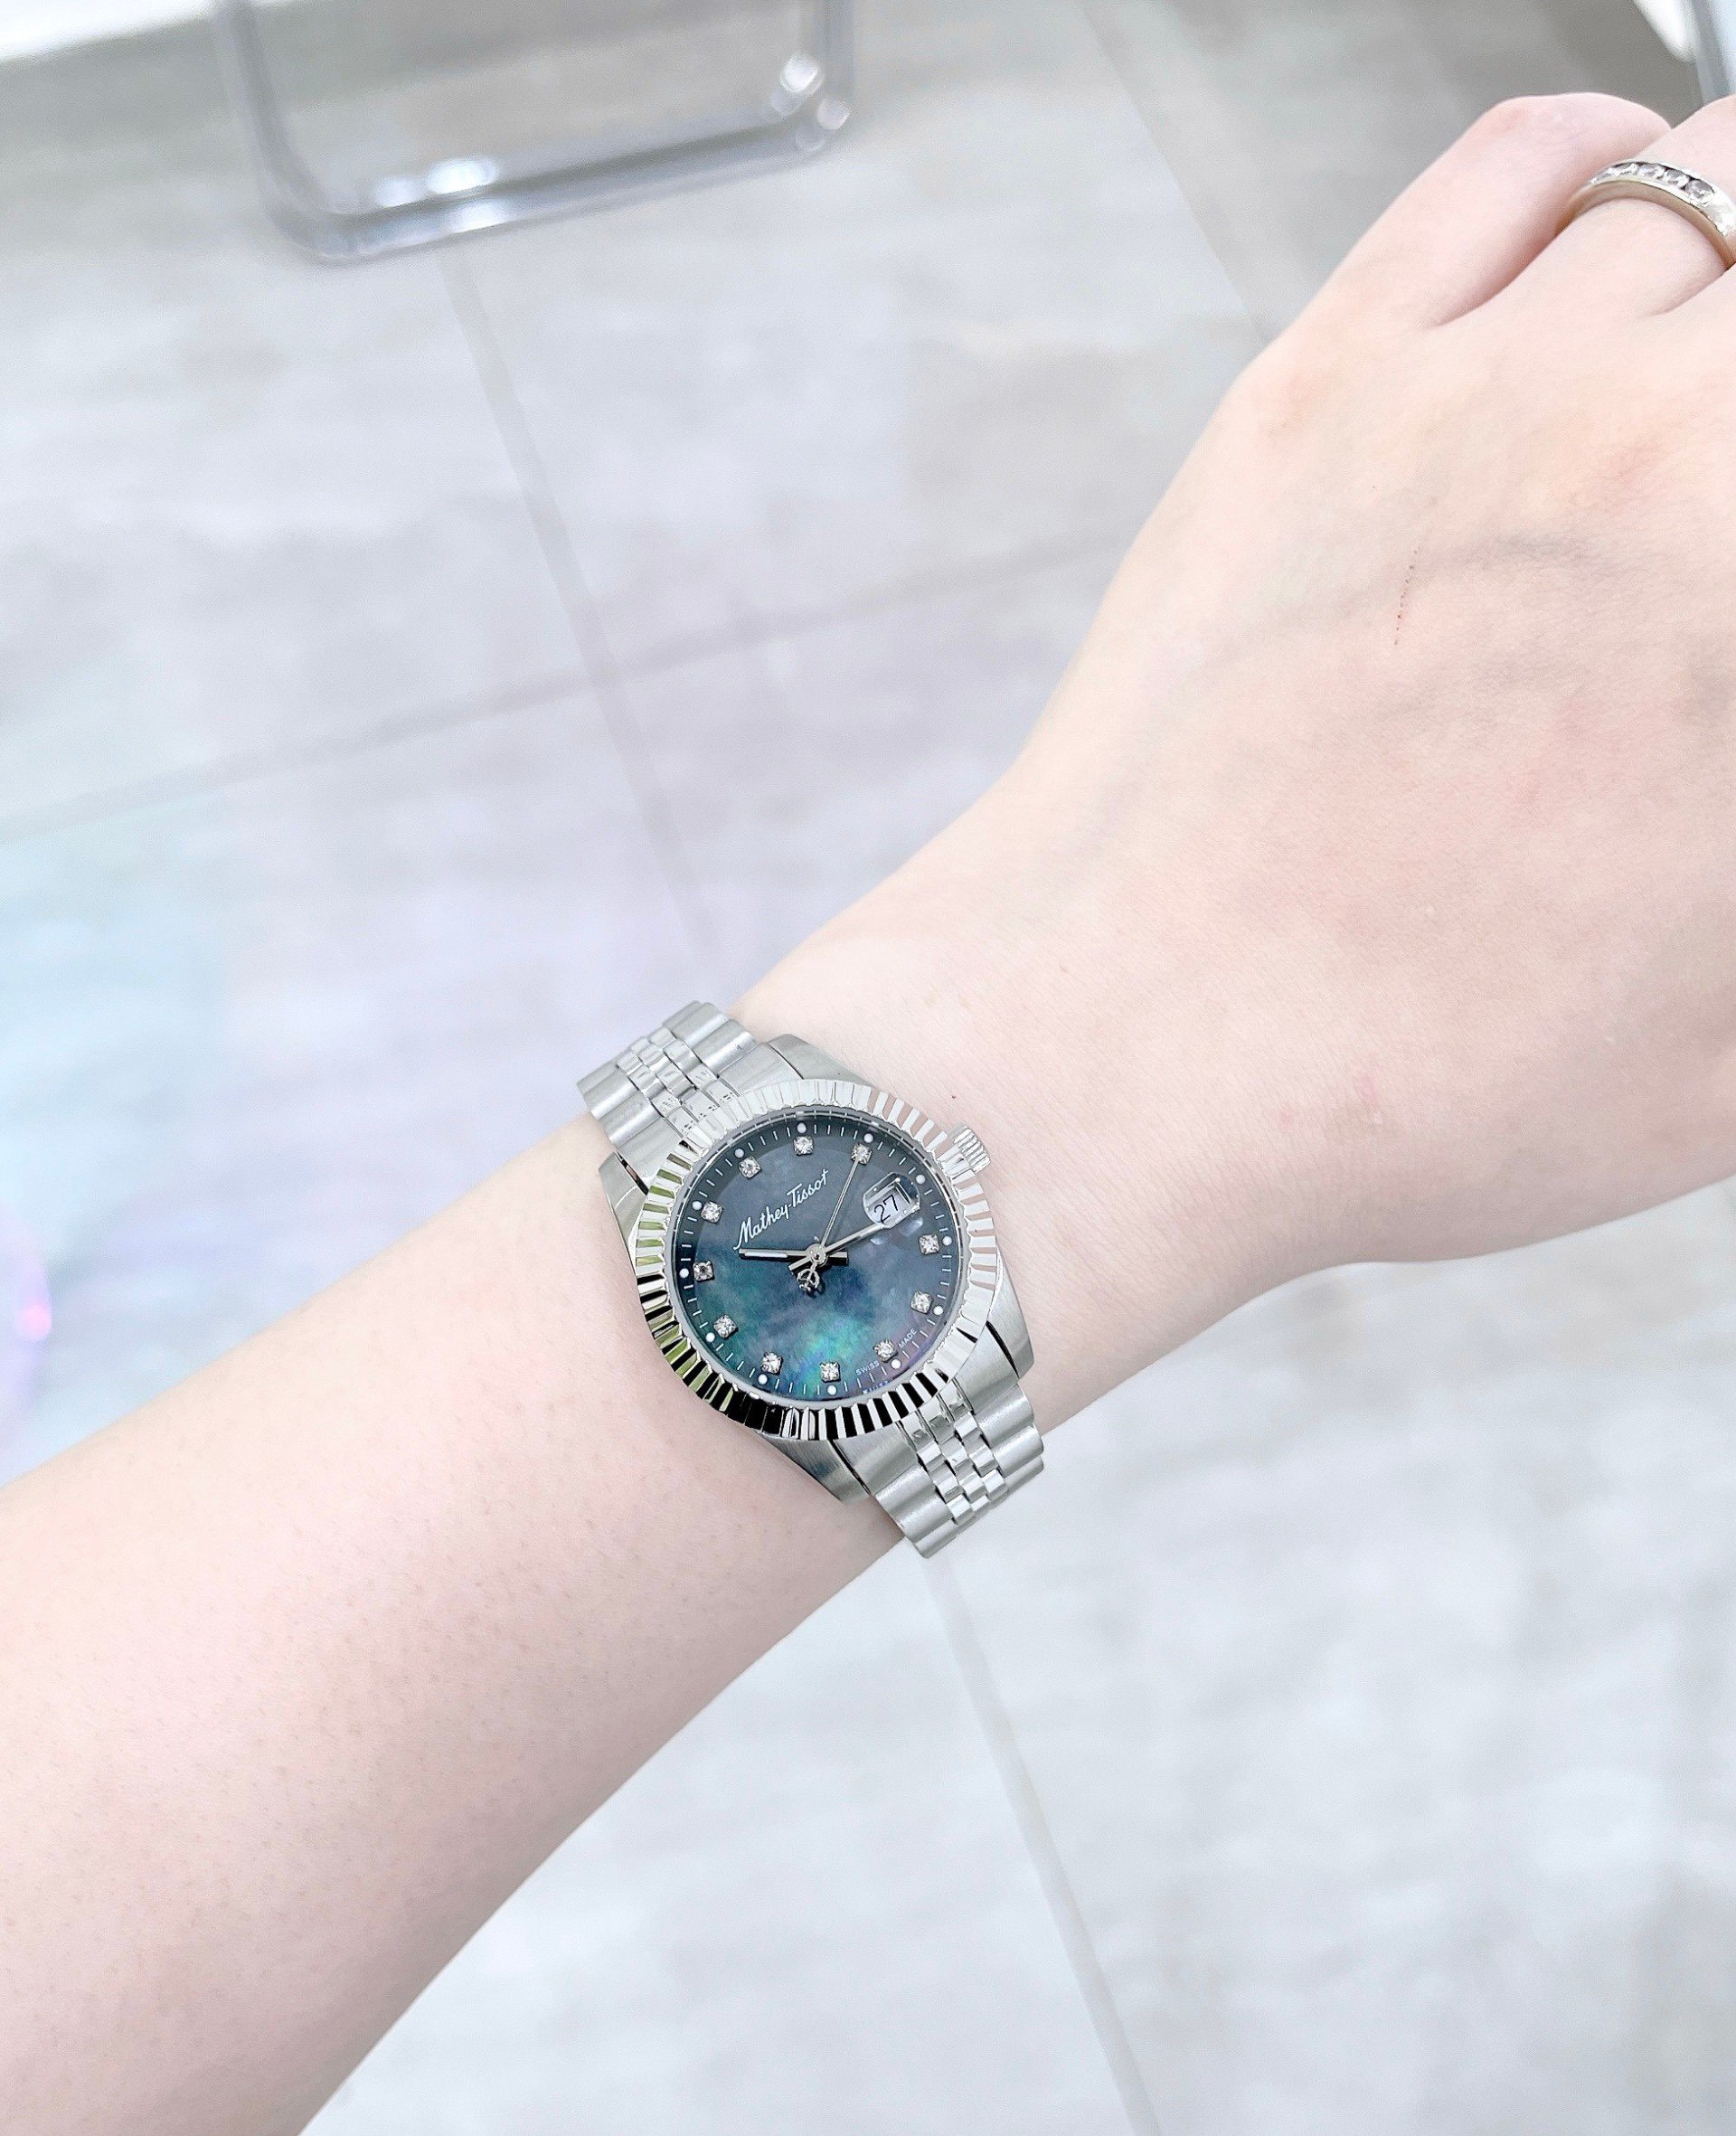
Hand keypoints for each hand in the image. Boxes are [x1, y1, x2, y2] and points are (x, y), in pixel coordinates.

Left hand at [751, 91, 1735, 1414]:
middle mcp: (1661, 464)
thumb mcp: (1726, 1053)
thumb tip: (1723, 731)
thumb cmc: (1402, 1086)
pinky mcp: (1324, 382)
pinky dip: (1608, 158)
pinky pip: (1515, 172)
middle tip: (1709, 503)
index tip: (1730, 636)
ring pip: (1710, 198)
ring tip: (1709, 375)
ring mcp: (1483, 397)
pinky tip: (1625, 221)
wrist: (1122, 1062)